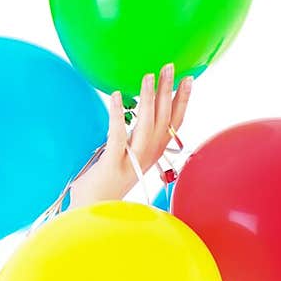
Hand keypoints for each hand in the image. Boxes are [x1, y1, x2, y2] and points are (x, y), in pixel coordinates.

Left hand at [67, 64, 193, 208]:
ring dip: (148, 100)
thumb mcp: (125, 158)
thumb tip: (133, 114)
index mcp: (153, 155)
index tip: (188, 78)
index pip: (174, 125)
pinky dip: (117, 115)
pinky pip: (117, 136)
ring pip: (146, 127)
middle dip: (168, 92)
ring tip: (147, 76)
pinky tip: (116, 95)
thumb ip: (131, 140)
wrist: (92, 213)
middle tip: (169, 67)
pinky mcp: (112, 165)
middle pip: (163, 121)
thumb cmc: (104, 185)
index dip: (182, 101)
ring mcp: (131, 163)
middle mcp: (147, 158)